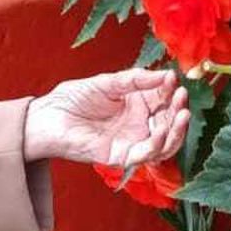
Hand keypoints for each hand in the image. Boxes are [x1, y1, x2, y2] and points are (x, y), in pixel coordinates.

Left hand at [23, 68, 188, 166]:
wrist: (48, 116)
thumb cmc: (74, 98)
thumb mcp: (108, 82)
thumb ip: (136, 80)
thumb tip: (167, 74)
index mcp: (137, 104)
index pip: (164, 100)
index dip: (172, 91)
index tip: (175, 80)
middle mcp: (138, 124)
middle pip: (168, 122)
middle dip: (179, 110)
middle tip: (183, 97)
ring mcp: (130, 141)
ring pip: (164, 143)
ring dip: (177, 131)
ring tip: (183, 114)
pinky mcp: (120, 156)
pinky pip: (145, 155)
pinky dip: (157, 145)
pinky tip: (160, 131)